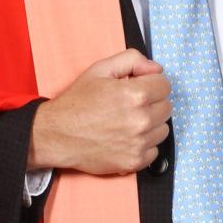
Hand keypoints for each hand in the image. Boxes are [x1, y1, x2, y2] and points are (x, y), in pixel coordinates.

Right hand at [28, 50, 171, 175]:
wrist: (56, 135)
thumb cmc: (76, 103)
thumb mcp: (100, 70)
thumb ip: (132, 60)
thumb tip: (156, 69)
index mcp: (135, 94)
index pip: (165, 85)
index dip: (151, 84)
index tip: (140, 88)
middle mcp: (141, 120)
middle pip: (167, 107)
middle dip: (152, 103)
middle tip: (131, 105)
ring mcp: (138, 143)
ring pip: (163, 129)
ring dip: (151, 125)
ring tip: (128, 122)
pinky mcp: (134, 162)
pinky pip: (154, 151)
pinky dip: (144, 145)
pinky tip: (126, 138)